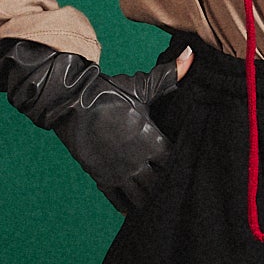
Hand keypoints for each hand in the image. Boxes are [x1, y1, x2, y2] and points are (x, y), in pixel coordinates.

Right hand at [0, 38, 194, 212]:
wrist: (71, 102)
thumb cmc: (109, 92)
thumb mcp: (141, 85)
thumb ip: (169, 76)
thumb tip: (192, 53)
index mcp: (152, 140)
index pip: (177, 161)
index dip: (182, 164)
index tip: (185, 163)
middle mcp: (138, 160)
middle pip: (162, 184)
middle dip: (168, 185)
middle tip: (174, 188)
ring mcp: (120, 172)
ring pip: (142, 197)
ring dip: (150, 199)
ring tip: (156, 202)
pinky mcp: (102, 177)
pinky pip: (118, 200)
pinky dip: (127, 206)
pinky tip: (133, 210)